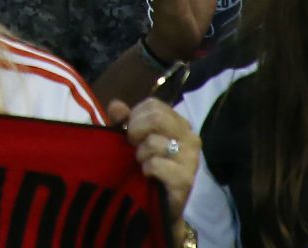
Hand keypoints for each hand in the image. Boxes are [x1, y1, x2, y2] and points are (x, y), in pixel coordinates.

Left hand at [105, 98, 200, 226]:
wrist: (157, 203)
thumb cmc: (146, 166)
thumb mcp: (131, 140)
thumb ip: (124, 121)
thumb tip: (116, 105)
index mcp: (179, 124)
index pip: (154, 104)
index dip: (135, 116)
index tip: (131, 132)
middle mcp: (191, 138)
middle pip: (156, 117)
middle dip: (136, 131)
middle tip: (134, 147)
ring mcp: (191, 159)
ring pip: (154, 142)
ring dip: (140, 154)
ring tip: (143, 163)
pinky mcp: (186, 179)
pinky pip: (156, 164)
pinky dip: (146, 168)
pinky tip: (148, 175)